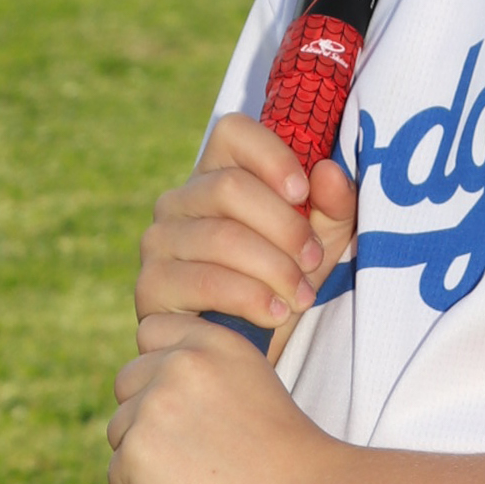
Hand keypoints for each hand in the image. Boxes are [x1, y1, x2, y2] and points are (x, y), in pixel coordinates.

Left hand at [107, 314, 332, 483]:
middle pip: (128, 382)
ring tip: (189, 481)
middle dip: (146, 416)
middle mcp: (182, 364)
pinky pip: (117, 475)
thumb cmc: (288, 457)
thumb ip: (207, 372)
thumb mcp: (253, 384)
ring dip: (143, 458)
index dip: (159, 369)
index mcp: (216, 341)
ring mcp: (155, 406)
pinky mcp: (138, 452)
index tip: (182, 403)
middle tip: (189, 452)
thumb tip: (157, 387)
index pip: (152, 330)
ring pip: (119, 431)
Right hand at [135, 112, 357, 352]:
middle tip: (314, 261)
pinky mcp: (151, 285)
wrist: (249, 352)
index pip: (232, 131)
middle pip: (230, 188)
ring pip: (221, 237)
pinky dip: (250, 298)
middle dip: (285, 227)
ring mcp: (158, 241)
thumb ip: (333, 205)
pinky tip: (277, 314)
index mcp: (217, 174)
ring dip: (274, 269)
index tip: (303, 192)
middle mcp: (179, 200)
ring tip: (302, 297)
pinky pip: (204, 280)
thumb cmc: (285, 283)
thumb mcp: (323, 242)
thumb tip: (328, 172)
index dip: (271, 155)